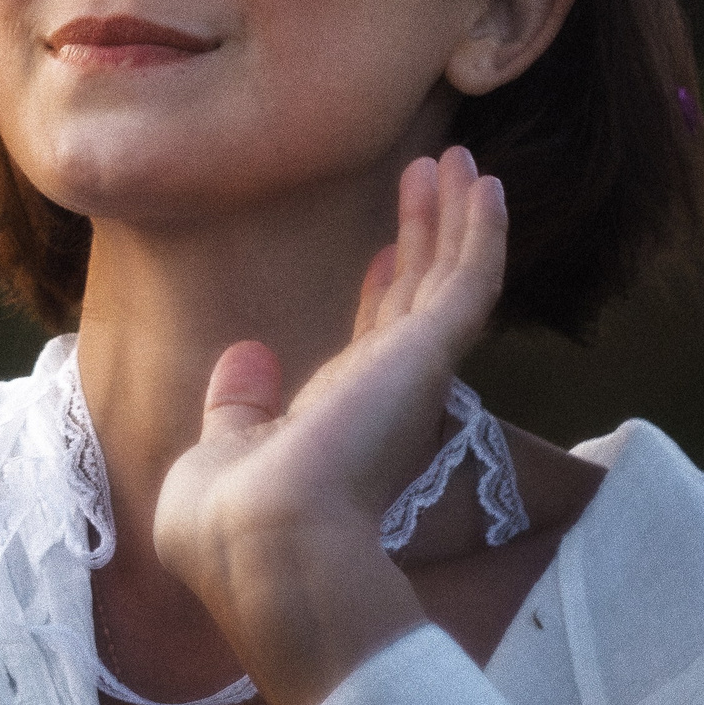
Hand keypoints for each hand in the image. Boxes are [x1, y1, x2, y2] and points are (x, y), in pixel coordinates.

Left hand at [152, 148, 507, 704]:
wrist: (264, 545)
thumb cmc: (228, 524)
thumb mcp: (220, 453)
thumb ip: (240, 406)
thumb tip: (246, 357)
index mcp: (337, 421)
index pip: (370, 346)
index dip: (382, 293)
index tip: (384, 251)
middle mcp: (383, 395)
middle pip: (417, 297)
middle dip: (425, 237)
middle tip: (433, 175)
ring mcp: (410, 375)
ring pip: (448, 278)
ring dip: (454, 217)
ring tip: (458, 159)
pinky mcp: (427, 356)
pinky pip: (468, 281)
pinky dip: (480, 233)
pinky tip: (482, 185)